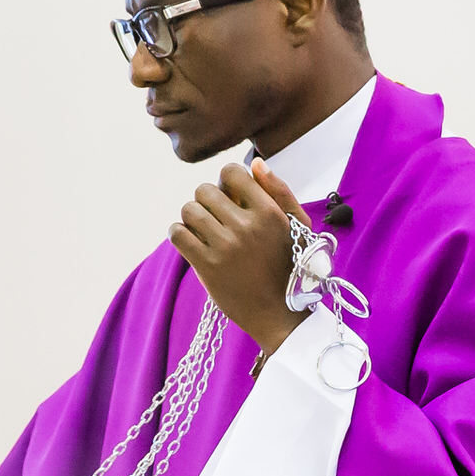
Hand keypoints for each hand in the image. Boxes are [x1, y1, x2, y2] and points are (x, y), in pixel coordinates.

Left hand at [169, 160, 312, 354]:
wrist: (280, 313)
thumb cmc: (291, 266)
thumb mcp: (297, 226)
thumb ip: (278, 191)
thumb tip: (255, 162)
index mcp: (269, 212)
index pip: (232, 173)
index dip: (226, 181)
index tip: (230, 196)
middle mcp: (247, 226)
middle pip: (204, 190)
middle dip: (207, 200)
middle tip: (215, 217)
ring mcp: (225, 246)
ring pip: (188, 210)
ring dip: (191, 217)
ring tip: (203, 230)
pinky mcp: (207, 266)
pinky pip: (177, 234)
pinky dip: (179, 234)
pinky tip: (190, 241)